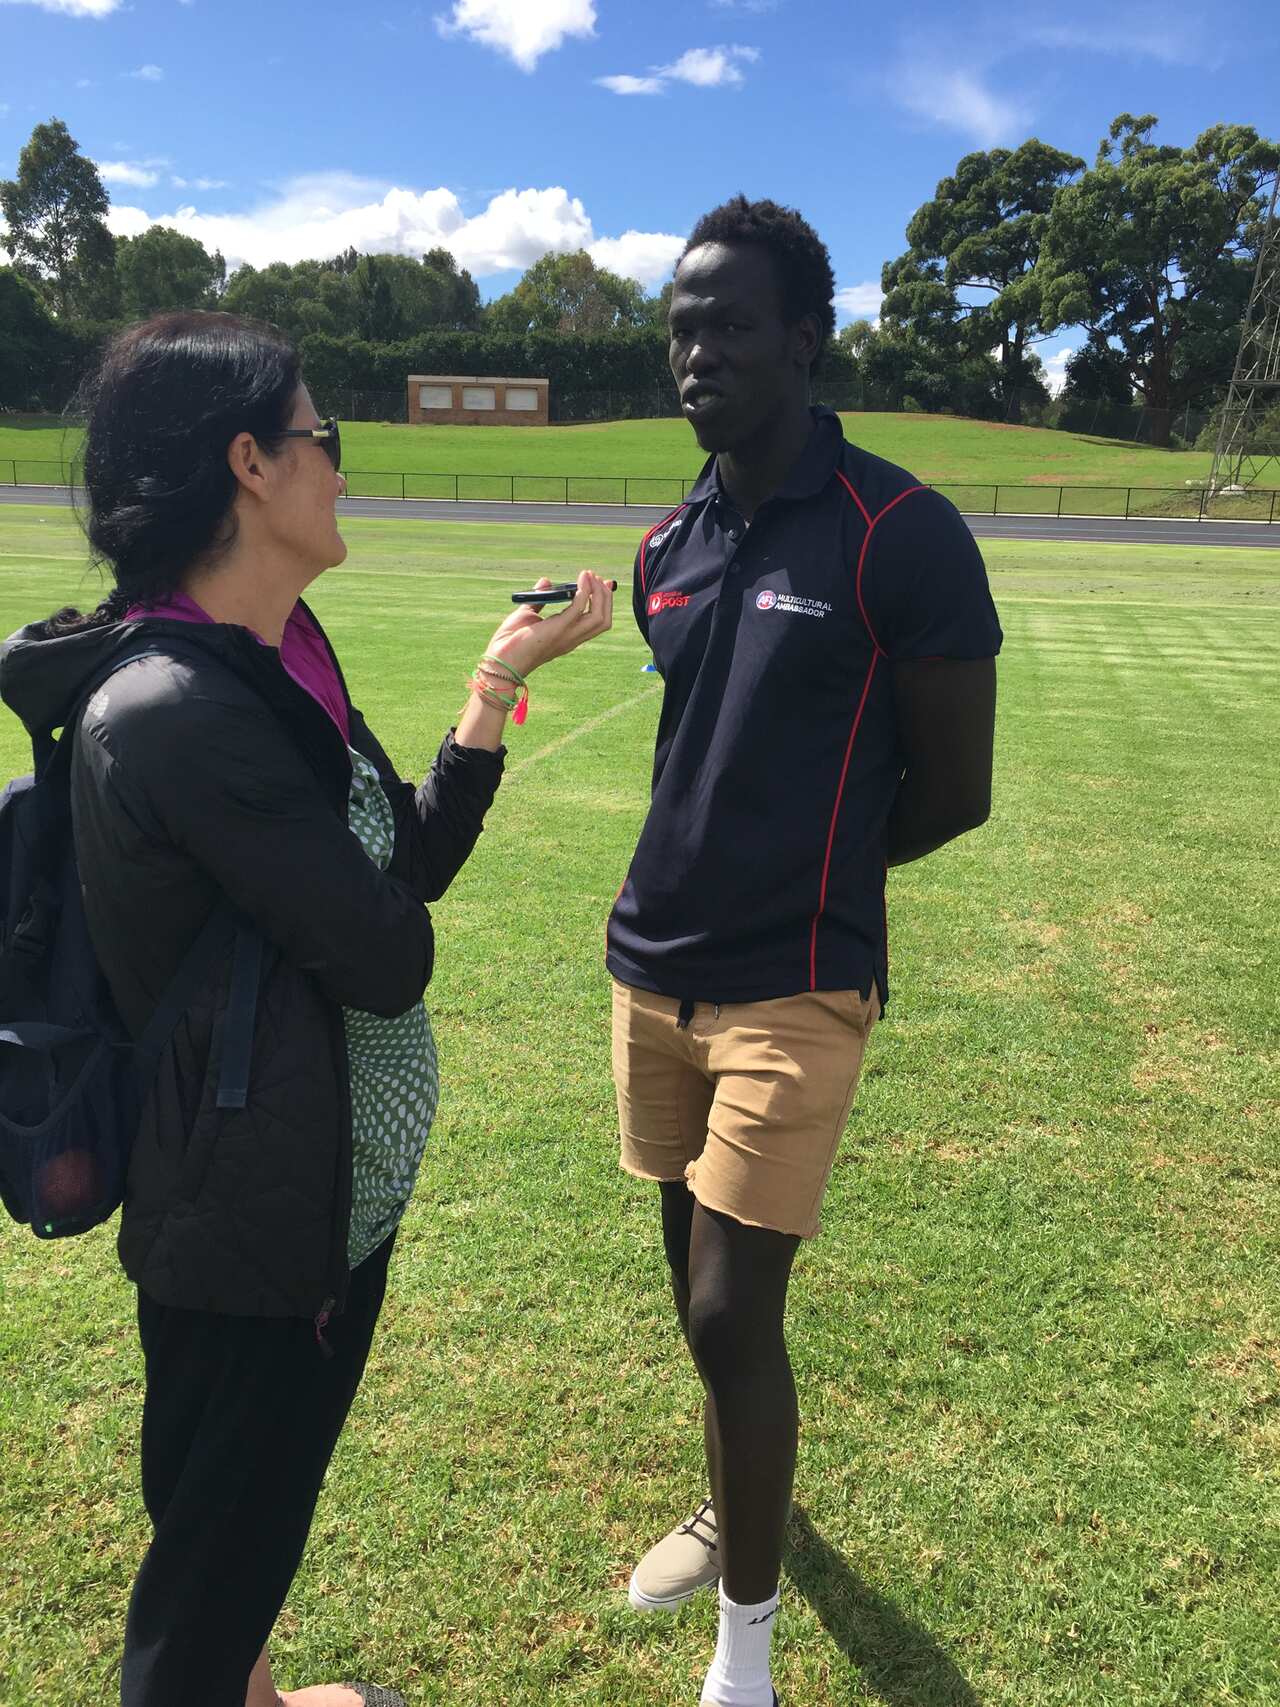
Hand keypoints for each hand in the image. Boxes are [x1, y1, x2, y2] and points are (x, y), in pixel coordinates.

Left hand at [481, 572, 613, 679]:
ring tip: (590, 576)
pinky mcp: (558, 629)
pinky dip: (584, 591)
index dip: (604, 602)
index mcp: (568, 636)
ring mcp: (567, 635)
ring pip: (600, 617)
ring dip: (599, 593)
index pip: (597, 622)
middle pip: (604, 620)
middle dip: (605, 596)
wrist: (499, 659)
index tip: (603, 582)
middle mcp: (572, 638)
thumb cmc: (510, 641)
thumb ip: (539, 598)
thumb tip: (546, 581)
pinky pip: (580, 608)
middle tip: (596, 577)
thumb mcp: (527, 614)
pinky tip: (581, 579)